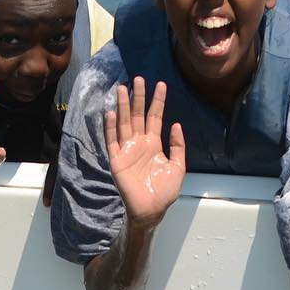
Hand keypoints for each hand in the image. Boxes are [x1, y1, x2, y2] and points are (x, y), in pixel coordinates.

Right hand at [105, 77, 185, 228]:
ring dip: (124, 106)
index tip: (161, 84)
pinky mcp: (117, 160)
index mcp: (154, 144)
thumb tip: (176, 124)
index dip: (158, 101)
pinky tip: (112, 113)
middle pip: (138, 115)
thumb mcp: (178, 166)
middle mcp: (139, 143)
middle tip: (139, 79)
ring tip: (124, 88)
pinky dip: (111, 127)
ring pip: (124, 123)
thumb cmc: (164, 191)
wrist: (151, 209)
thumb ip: (177, 146)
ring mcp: (127, 150)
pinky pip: (112, 141)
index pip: (155, 117)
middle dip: (139, 97)